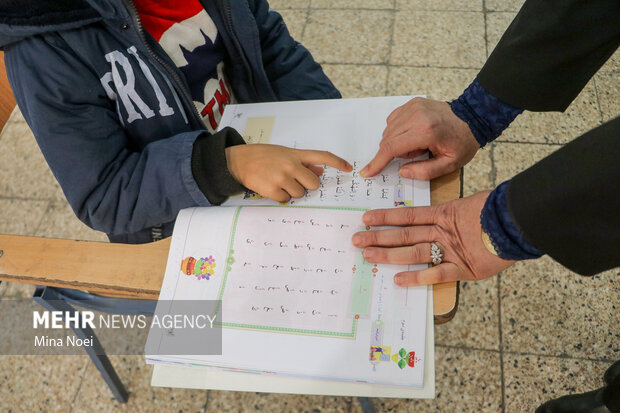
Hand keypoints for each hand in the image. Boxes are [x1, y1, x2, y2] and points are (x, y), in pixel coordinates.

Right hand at [226, 144, 351, 201]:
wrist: (239, 160)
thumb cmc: (263, 156)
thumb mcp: (284, 153)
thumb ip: (303, 162)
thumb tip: (321, 171)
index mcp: (295, 154)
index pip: (322, 156)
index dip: (337, 162)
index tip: (349, 168)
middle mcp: (291, 165)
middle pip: (314, 183)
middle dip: (307, 186)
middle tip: (294, 181)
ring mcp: (281, 177)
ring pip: (300, 194)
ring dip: (292, 192)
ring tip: (278, 182)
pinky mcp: (271, 189)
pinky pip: (285, 200)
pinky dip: (280, 197)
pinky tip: (271, 188)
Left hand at [351, 191, 514, 285]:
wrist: (522, 221)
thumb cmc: (500, 211)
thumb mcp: (472, 206)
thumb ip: (453, 216)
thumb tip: (439, 221)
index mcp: (444, 214)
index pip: (407, 216)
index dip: (385, 217)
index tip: (366, 218)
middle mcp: (442, 231)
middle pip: (403, 234)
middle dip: (377, 236)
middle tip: (356, 239)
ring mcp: (451, 249)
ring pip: (413, 251)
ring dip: (388, 253)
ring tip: (367, 255)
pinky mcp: (464, 268)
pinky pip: (436, 273)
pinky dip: (417, 277)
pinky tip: (397, 279)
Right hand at [360, 97, 478, 179]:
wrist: (472, 116)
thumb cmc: (462, 142)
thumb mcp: (449, 164)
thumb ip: (424, 172)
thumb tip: (402, 172)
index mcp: (426, 131)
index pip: (392, 148)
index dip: (377, 162)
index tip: (367, 172)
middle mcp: (416, 116)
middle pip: (387, 139)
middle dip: (394, 153)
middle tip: (417, 154)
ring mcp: (413, 107)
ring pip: (388, 130)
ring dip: (397, 142)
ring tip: (418, 144)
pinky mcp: (412, 103)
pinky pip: (393, 120)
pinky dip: (398, 131)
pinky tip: (413, 134)